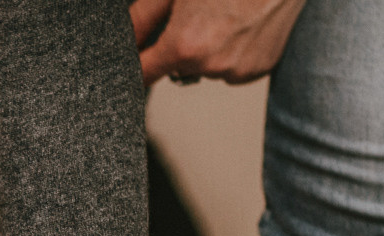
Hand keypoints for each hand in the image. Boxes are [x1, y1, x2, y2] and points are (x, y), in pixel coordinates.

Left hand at [128, 0, 306, 85]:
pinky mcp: (259, 71)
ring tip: (226, 15)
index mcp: (184, 47)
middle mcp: (210, 66)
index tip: (136, 62)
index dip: (137, 66)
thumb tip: (124, 42)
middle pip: (178, 69)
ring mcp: (237, 71)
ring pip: (207, 68)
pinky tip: (243, 24)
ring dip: (209, 49)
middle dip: (180, 47)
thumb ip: (142, 19)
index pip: (144, 74)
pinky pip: (233, 67)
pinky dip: (233, 51)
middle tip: (198, 14)